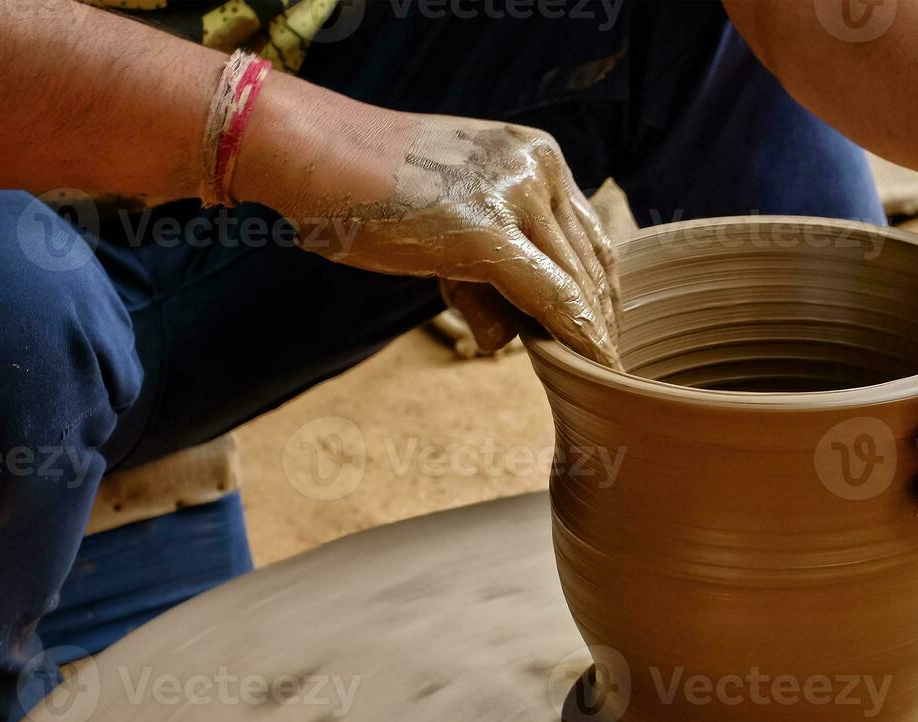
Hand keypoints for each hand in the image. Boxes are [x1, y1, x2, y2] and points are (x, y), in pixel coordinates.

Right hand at [246, 99, 619, 366]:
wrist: (311, 151)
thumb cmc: (364, 188)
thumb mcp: (445, 218)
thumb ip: (483, 269)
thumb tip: (502, 337)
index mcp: (534, 155)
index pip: (587, 235)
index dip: (600, 292)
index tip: (607, 333)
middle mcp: (537, 166)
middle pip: (589, 262)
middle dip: (597, 321)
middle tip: (602, 366)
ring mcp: (514, 193)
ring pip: (573, 283)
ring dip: (582, 336)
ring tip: (585, 374)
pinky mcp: (487, 230)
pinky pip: (550, 297)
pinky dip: (577, 339)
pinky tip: (594, 368)